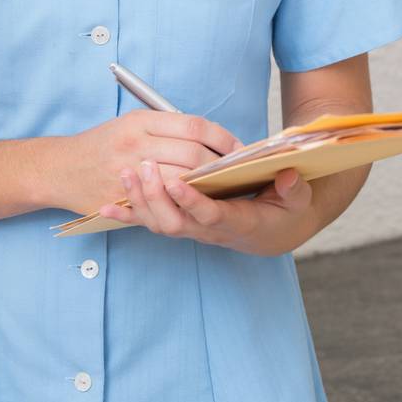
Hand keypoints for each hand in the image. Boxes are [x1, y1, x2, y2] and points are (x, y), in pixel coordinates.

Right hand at [57, 110, 243, 217]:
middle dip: (220, 165)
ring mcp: (129, 173)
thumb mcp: (131, 122)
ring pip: (182, 181)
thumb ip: (166, 126)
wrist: (61, 168)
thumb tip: (208, 135)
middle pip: (193, 155)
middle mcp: (135, 144)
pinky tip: (196, 205)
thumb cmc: (101, 143)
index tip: (239, 147)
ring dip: (206, 186)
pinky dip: (183, 204)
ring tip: (223, 188)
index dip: (222, 138)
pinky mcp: (124, 200)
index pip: (195, 126)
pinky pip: (163, 204)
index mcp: (141, 121)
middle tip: (237, 171)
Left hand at [101, 161, 314, 256]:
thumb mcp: (297, 201)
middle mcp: (209, 231)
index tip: (176, 181)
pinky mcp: (180, 223)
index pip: (210, 216)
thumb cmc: (283, 212)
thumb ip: (294, 189)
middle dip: (155, 197)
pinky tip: (104, 206)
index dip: (191, 202)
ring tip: (125, 173)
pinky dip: (127, 215)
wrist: (272, 234)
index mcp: (238, 223)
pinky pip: (150, 222)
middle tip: (142, 167)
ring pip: (158, 223)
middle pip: (174, 223)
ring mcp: (192, 229)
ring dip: (138, 201)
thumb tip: (288, 177)